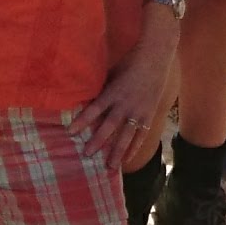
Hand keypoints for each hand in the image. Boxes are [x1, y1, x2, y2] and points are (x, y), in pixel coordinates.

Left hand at [74, 15, 178, 164]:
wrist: (155, 57)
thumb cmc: (129, 63)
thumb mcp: (111, 74)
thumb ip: (101, 90)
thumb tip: (85, 102)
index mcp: (113, 92)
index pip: (94, 109)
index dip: (82, 121)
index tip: (70, 132)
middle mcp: (125, 104)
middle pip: (109, 126)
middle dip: (97, 141)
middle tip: (87, 155)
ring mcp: (138, 111)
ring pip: (126, 136)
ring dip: (117, 152)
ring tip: (110, 166)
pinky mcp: (149, 114)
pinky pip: (141, 135)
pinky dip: (134, 147)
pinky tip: (127, 159)